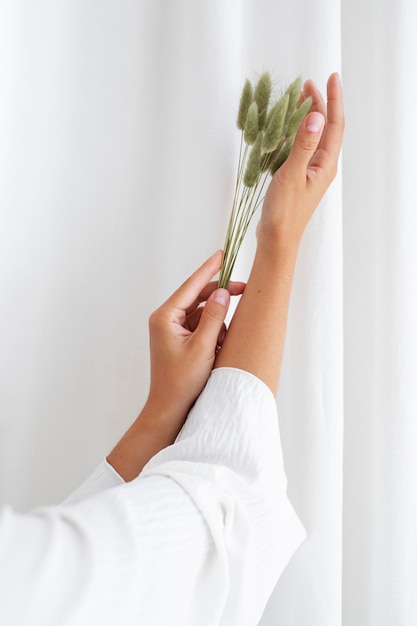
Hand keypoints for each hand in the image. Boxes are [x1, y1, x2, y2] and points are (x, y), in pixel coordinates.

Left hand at [147, 250, 244, 427]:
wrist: (169, 409)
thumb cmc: (181, 382)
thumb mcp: (203, 347)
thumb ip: (214, 317)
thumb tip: (222, 293)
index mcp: (165, 317)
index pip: (191, 286)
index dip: (209, 269)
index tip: (222, 254)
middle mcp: (166, 319)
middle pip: (198, 297)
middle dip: (220, 296)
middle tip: (244, 288)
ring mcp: (172, 330)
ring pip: (202, 313)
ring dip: (218, 320)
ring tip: (225, 339)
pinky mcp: (180, 340)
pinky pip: (201, 326)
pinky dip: (214, 332)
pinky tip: (220, 345)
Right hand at [256, 72, 344, 249]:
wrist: (277, 239)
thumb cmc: (285, 211)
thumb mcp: (292, 174)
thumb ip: (303, 144)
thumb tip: (316, 117)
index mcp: (325, 164)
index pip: (334, 125)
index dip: (334, 99)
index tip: (331, 77)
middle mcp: (321, 166)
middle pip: (326, 128)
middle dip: (320, 104)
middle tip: (307, 84)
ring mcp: (310, 172)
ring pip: (313, 137)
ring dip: (307, 117)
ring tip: (298, 99)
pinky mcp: (298, 178)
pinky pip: (300, 148)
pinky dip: (295, 133)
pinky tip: (285, 129)